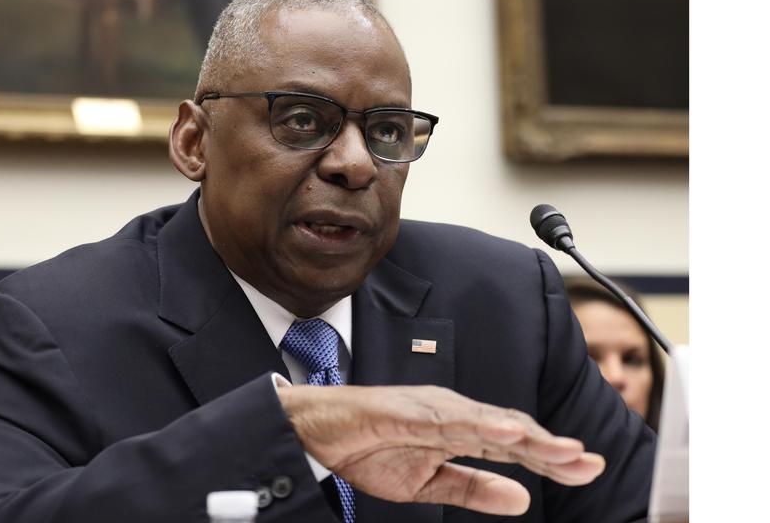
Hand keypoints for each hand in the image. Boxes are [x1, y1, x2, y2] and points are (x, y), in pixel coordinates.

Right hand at [276, 384, 604, 515]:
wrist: (318, 432)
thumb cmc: (368, 449)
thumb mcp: (428, 483)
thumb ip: (474, 488)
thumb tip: (522, 500)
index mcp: (459, 429)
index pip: (514, 445)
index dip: (550, 458)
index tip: (587, 470)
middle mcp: (453, 412)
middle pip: (512, 430)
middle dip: (552, 448)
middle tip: (590, 463)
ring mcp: (432, 408)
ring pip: (488, 421)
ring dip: (527, 437)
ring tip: (562, 450)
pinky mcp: (408, 410)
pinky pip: (448, 418)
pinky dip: (479, 423)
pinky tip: (505, 433)